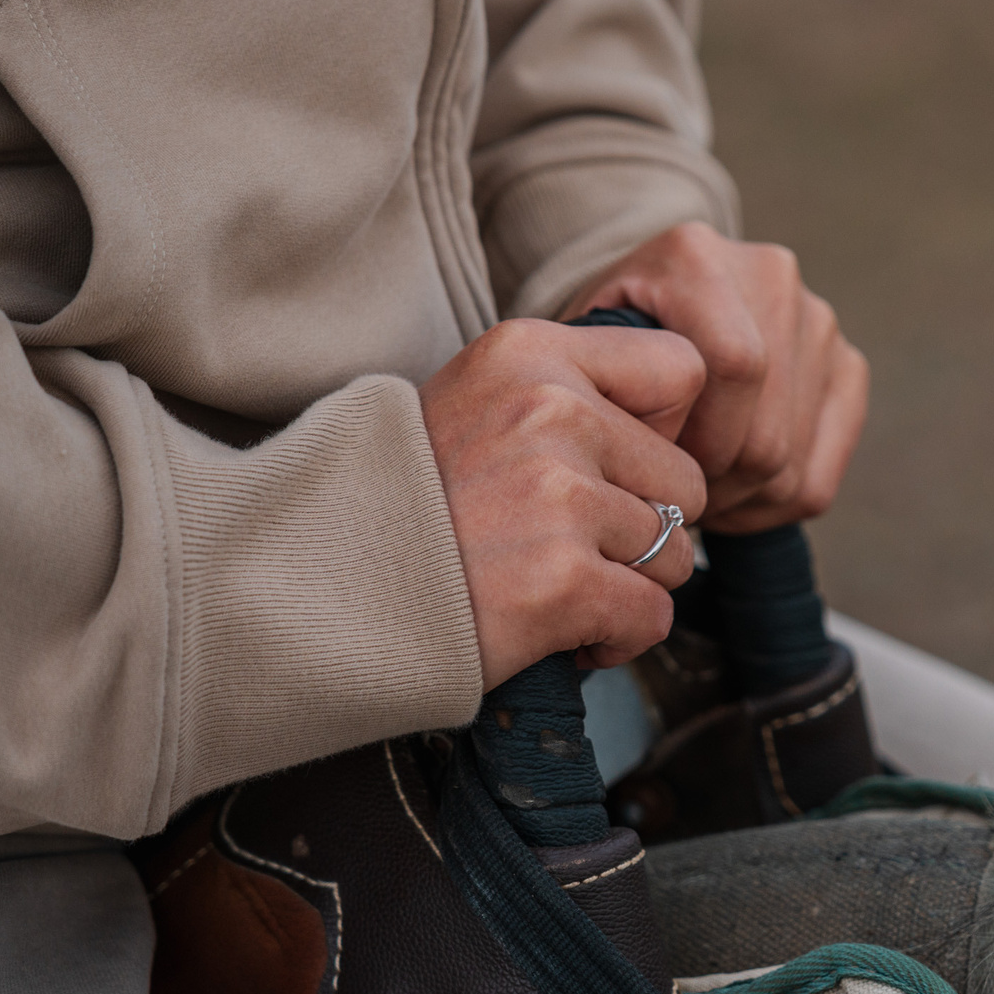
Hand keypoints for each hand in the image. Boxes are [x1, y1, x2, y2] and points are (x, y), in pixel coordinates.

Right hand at [420, 318, 708, 687]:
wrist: (308, 591)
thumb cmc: (404, 505)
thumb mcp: (475, 404)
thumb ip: (569, 395)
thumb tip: (677, 426)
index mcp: (529, 354)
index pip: (682, 370)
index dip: (663, 432)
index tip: (615, 469)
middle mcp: (551, 412)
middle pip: (685, 481)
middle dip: (644, 528)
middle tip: (569, 549)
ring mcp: (558, 497)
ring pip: (674, 554)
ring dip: (627, 587)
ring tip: (552, 588)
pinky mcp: (562, 580)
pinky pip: (653, 615)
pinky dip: (617, 638)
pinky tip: (560, 632)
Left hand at [567, 222, 869, 534]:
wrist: (650, 303)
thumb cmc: (607, 339)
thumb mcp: (582, 350)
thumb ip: (608, 392)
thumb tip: (660, 468)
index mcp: (698, 259)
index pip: (737, 365)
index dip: (701, 441)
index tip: (658, 468)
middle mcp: (773, 279)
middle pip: (768, 432)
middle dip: (715, 486)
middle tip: (672, 497)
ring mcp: (818, 322)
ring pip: (794, 464)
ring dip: (740, 501)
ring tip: (697, 494)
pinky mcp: (846, 365)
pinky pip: (821, 474)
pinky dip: (776, 503)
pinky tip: (735, 494)